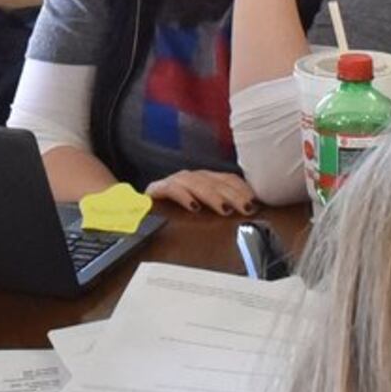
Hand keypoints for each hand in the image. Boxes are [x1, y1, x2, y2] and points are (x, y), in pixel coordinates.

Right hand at [146, 169, 261, 215]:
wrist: (136, 211)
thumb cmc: (173, 214)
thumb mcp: (204, 212)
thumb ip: (223, 208)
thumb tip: (250, 212)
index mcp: (205, 180)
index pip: (227, 179)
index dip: (241, 189)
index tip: (254, 203)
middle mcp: (191, 177)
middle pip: (215, 181)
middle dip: (233, 195)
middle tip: (246, 209)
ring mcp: (174, 181)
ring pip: (197, 183)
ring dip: (212, 195)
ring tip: (224, 209)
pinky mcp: (156, 189)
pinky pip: (171, 189)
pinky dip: (183, 196)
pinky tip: (193, 207)